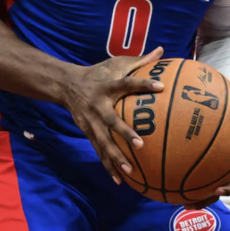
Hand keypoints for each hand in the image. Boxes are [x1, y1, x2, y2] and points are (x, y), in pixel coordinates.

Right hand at [62, 47, 166, 184]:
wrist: (66, 85)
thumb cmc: (99, 73)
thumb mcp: (117, 63)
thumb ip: (140, 60)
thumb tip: (162, 50)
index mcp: (108, 86)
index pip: (128, 83)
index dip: (143, 84)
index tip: (161, 86)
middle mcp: (98, 105)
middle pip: (111, 121)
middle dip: (124, 133)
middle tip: (141, 145)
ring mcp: (91, 121)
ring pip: (103, 142)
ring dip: (115, 157)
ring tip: (130, 171)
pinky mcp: (87, 132)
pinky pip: (98, 151)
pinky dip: (108, 165)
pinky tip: (119, 180)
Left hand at [185, 86, 229, 209]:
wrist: (228, 140)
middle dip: (229, 186)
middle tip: (219, 188)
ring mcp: (225, 177)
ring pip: (217, 192)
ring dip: (206, 200)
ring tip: (191, 205)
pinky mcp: (212, 183)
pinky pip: (202, 193)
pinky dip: (192, 198)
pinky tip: (178, 202)